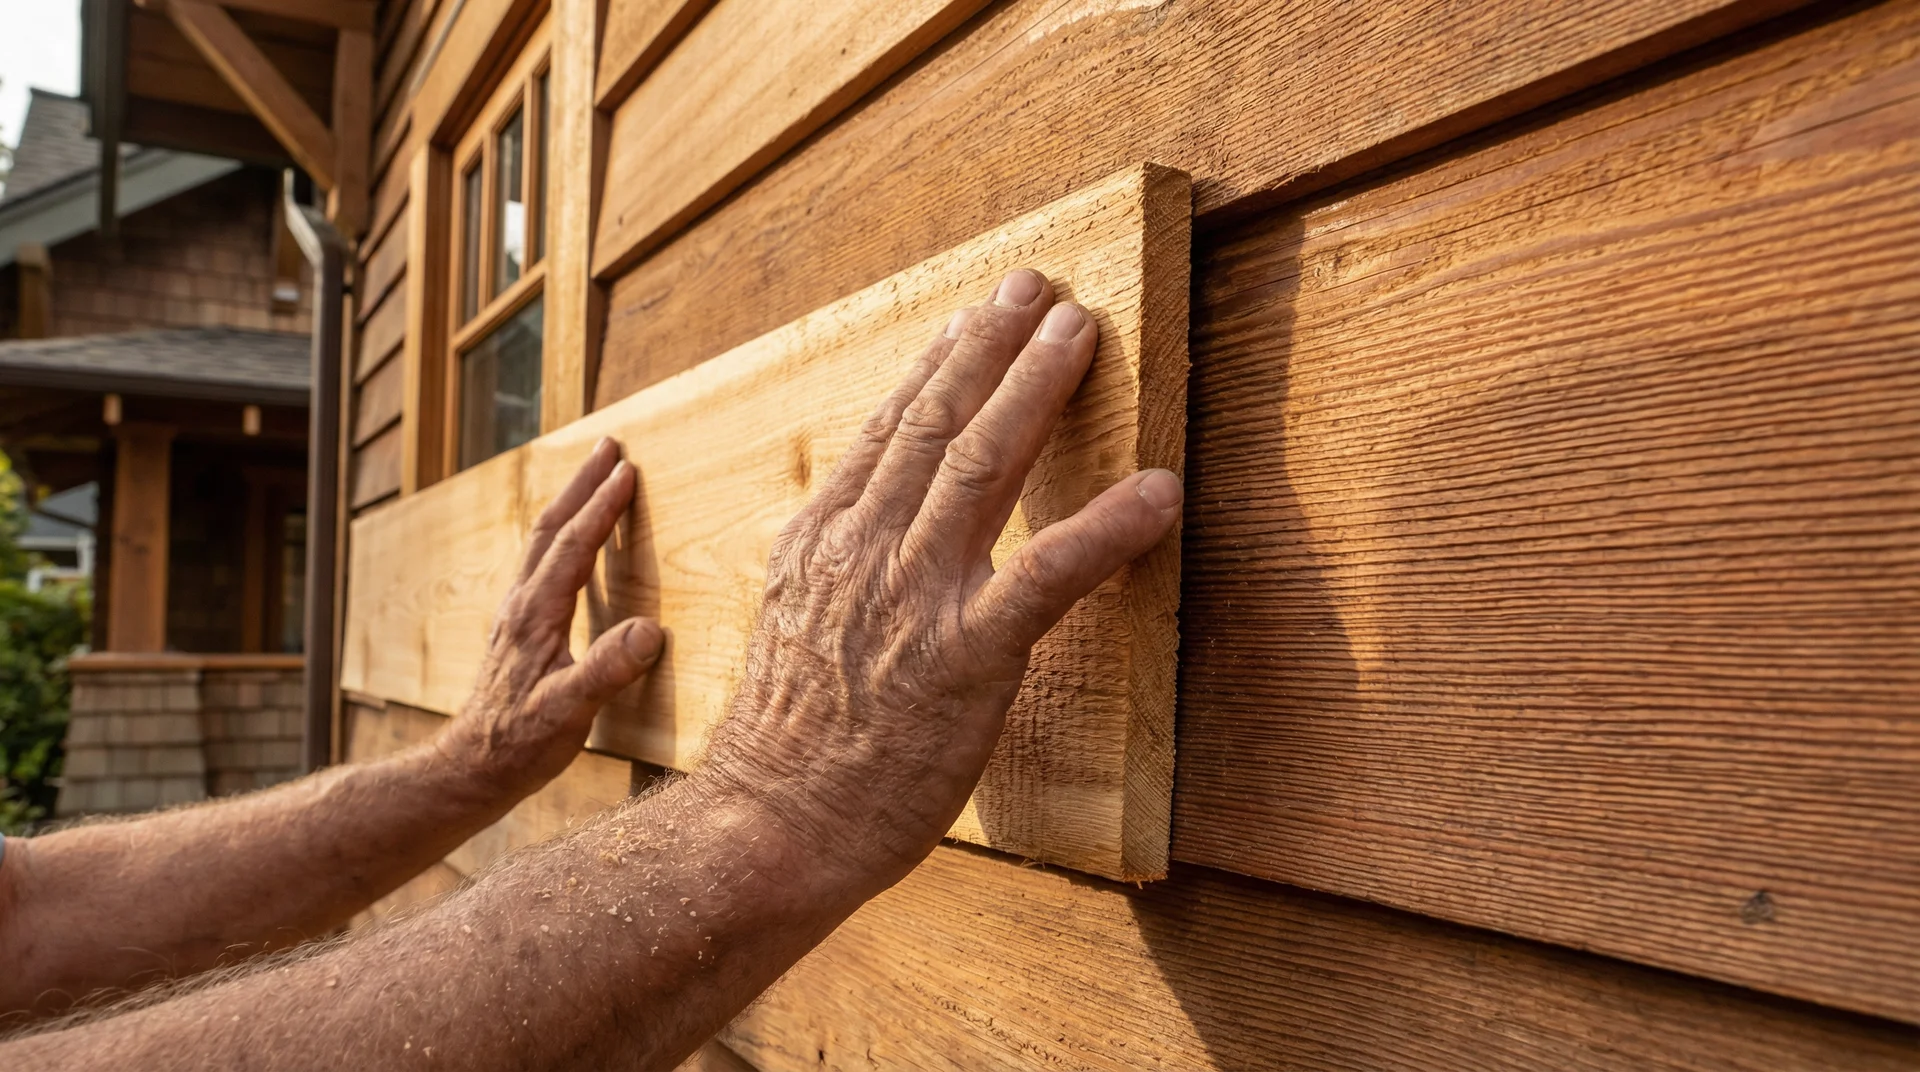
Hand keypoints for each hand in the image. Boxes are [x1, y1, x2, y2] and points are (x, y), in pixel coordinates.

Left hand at [443, 440, 663, 798]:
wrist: (472, 769)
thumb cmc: (521, 745)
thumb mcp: (569, 713)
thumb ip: (607, 671)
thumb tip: (650, 630)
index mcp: (537, 616)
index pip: (574, 547)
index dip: (602, 507)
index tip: (628, 471)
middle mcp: (520, 605)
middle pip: (551, 528)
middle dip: (582, 484)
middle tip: (610, 445)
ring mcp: (513, 616)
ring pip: (541, 543)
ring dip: (569, 504)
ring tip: (591, 478)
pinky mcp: (514, 631)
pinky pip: (539, 566)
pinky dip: (559, 537)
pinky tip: (568, 546)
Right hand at [700, 268, 1182, 891]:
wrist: (771, 828)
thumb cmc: (788, 744)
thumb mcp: (792, 627)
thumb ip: (829, 563)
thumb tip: (856, 515)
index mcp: (821, 542)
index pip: (886, 431)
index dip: (935, 366)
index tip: (968, 318)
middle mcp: (864, 552)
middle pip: (935, 422)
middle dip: (990, 344)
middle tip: (1036, 285)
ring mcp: (914, 600)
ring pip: (981, 467)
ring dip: (1036, 389)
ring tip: (1078, 332)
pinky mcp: (965, 658)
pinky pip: (1046, 576)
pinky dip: (1105, 526)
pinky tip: (1158, 493)